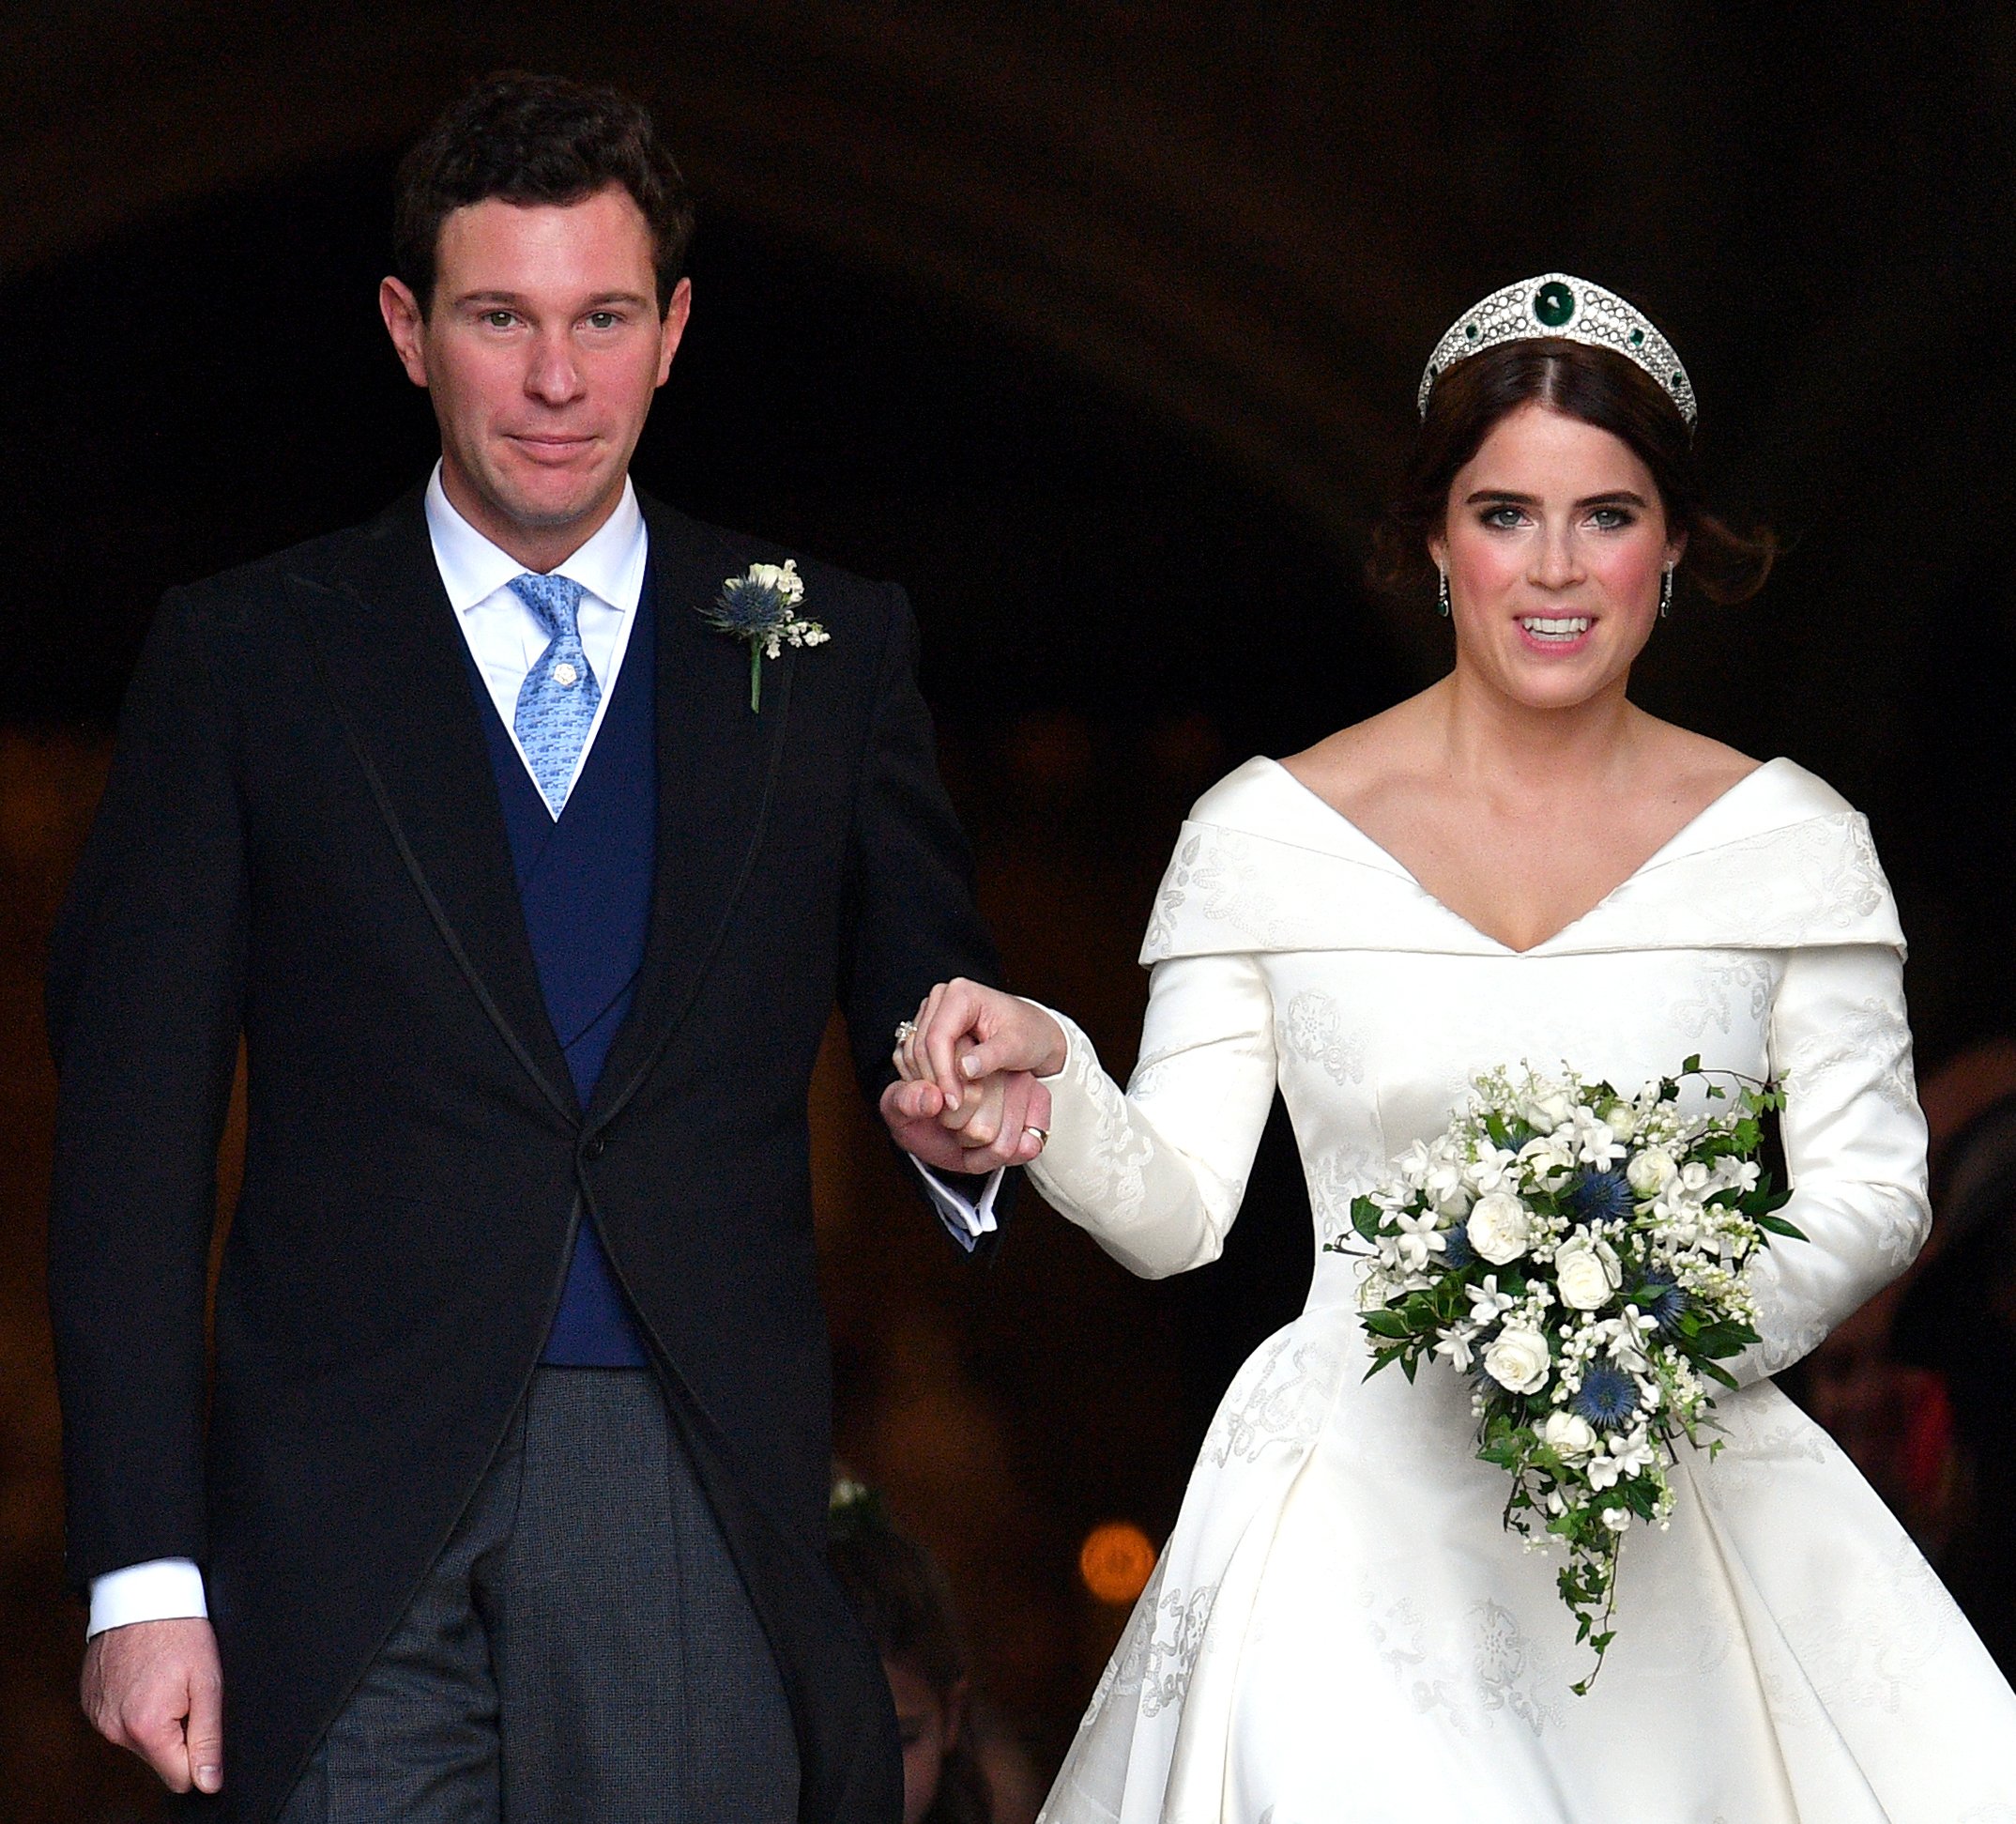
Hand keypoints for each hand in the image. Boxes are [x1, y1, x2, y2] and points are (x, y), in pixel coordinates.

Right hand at [82, 1617, 223, 1794]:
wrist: (141, 1597)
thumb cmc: (179, 1632)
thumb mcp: (208, 1682)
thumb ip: (209, 1737)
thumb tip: (209, 1781)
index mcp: (146, 1728)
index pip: (179, 1778)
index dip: (199, 1756)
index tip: (203, 1723)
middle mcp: (115, 1730)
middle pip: (159, 1758)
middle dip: (178, 1733)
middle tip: (185, 1692)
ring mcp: (98, 1719)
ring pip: (140, 1741)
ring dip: (157, 1720)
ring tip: (165, 1681)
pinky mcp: (90, 1706)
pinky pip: (121, 1723)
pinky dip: (137, 1708)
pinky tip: (146, 1678)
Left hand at [881, 1067, 1051, 1172]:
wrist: (939, 1135)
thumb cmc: (918, 1117)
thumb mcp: (897, 1110)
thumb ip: (904, 1100)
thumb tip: (933, 1098)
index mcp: (955, 1051)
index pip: (955, 1098)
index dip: (941, 1117)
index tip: (935, 1110)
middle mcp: (992, 1063)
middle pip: (980, 1126)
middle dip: (961, 1137)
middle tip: (953, 1124)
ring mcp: (1019, 1082)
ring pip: (1002, 1144)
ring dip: (981, 1153)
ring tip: (968, 1135)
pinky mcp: (1039, 1102)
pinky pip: (1028, 1146)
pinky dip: (1006, 1157)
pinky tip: (991, 1148)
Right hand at [894, 979, 1067, 1105]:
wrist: (1036, 1032)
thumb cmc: (1030, 1034)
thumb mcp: (1017, 1047)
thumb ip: (990, 1057)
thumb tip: (963, 1069)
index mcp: (961, 994)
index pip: (937, 1037)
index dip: (942, 1073)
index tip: (954, 1103)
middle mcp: (941, 998)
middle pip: (921, 1045)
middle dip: (934, 1081)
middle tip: (953, 1109)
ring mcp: (933, 1012)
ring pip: (914, 1053)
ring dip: (928, 1082)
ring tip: (951, 1105)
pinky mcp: (930, 1028)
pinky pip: (916, 1056)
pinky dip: (927, 1078)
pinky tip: (943, 1096)